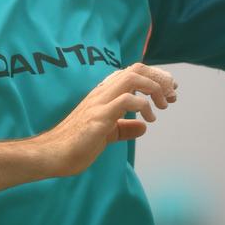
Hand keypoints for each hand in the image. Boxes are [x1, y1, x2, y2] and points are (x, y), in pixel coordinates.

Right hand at [35, 63, 177, 177]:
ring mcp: (99, 103)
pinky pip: (127, 100)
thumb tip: (143, 127)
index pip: (132, 72)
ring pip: (132, 78)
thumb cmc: (75, 145)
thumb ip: (124, 129)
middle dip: (159, 78)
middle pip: (136, 68)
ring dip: (154, 89)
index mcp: (103, 94)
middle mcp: (101, 93)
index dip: (155, 77)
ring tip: (163, 106)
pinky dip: (144, 106)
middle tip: (172, 96)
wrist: (52, 155)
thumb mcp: (106, 135)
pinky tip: (149, 120)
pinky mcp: (99, 116)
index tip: (171, 90)